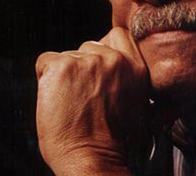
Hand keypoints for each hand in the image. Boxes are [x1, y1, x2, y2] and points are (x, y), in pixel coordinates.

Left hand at [35, 27, 150, 175]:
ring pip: (67, 55)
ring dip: (64, 75)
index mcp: (136, 67)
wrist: (92, 158)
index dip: (104, 49)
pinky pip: (45, 62)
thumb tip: (150, 91)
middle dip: (83, 67)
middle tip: (83, 95)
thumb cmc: (114, 142)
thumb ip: (137, 86)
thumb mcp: (142, 111)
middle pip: (89, 46)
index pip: (117, 36)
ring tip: (71, 102)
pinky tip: (55, 99)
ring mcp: (88, 61)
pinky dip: (45, 79)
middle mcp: (114, 60)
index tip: (99, 70)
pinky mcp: (62, 67)